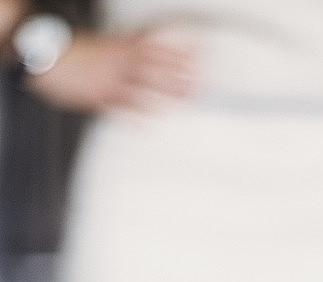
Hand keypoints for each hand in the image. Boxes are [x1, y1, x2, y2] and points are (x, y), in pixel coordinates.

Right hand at [24, 26, 199, 112]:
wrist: (48, 55)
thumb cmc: (78, 54)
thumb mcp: (105, 46)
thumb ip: (126, 51)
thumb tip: (146, 51)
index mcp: (121, 48)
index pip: (157, 48)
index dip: (179, 53)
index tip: (199, 56)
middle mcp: (120, 64)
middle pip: (157, 70)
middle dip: (180, 77)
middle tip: (201, 84)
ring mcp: (110, 81)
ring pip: (144, 89)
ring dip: (166, 95)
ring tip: (185, 100)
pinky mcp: (98, 98)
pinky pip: (120, 108)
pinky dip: (136, 115)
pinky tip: (151, 121)